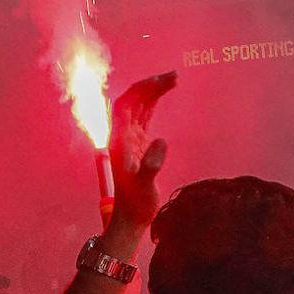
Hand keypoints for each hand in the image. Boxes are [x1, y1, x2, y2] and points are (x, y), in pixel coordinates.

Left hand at [108, 72, 175, 230]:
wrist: (131, 217)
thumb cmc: (137, 203)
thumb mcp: (144, 186)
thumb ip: (151, 165)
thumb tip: (162, 141)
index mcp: (119, 139)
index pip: (127, 103)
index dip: (143, 88)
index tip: (163, 81)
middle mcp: (122, 135)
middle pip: (133, 100)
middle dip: (150, 84)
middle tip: (174, 76)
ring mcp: (129, 139)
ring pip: (139, 106)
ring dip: (153, 91)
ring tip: (174, 80)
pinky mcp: (137, 145)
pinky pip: (144, 117)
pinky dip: (153, 104)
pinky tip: (163, 97)